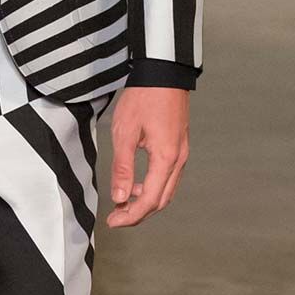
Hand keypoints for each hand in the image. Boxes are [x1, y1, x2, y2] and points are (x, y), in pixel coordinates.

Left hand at [106, 86, 189, 228]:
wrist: (163, 73)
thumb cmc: (143, 98)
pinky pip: (168, 176)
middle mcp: (178, 159)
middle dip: (138, 213)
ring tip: (122, 202)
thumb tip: (120, 199)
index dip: (131, 216)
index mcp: (166, 158)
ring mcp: (181, 153)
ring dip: (145, 201)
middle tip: (116, 217)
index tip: (113, 221)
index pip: (150, 200)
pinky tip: (136, 183)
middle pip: (161, 200)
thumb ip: (123, 168)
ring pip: (166, 190)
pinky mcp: (178, 146)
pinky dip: (152, 186)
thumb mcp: (125, 133)